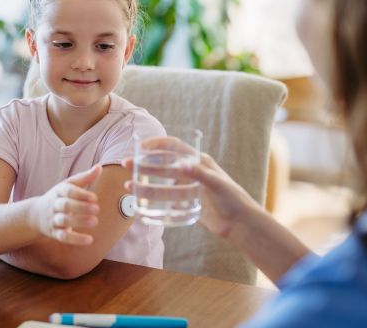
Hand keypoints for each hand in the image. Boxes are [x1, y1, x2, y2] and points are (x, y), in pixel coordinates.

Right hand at [33, 165, 101, 245]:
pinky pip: (63, 237)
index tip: (94, 197)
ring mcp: (53, 219)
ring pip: (64, 221)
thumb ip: (84, 177)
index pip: (68, 190)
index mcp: (59, 191)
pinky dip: (75, 239)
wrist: (35, 215)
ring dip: (79, 221)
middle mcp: (55, 204)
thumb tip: (99, 167)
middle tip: (97, 209)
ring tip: (94, 222)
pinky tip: (89, 240)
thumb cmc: (58, 197)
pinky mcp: (54, 233)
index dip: (80, 194)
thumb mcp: (69, 185)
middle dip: (80, 207)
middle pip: (65, 205)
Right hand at [122, 137, 260, 238]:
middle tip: (126, 164)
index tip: (141, 147)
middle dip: (143, 164)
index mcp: (198, 161)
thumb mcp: (217, 184)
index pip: (173, 146)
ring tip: (128, 185)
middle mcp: (190, 172)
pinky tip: (140, 201)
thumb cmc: (234, 199)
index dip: (156, 144)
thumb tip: (182, 165)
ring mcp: (187, 188)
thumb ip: (200, 174)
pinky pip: (165, 200)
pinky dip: (153, 200)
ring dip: (144, 183)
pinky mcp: (185, 204)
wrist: (240, 223)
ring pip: (161, 183)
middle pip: (162, 164)